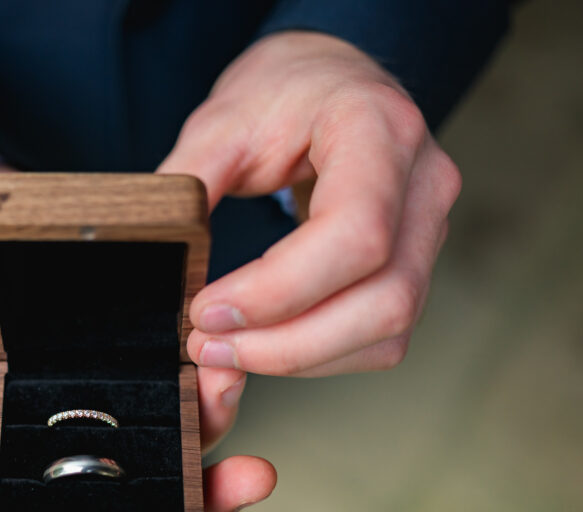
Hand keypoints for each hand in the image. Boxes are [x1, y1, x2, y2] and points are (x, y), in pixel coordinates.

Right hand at [0, 154, 275, 511]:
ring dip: (208, 433)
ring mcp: (92, 391)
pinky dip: (198, 376)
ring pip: (162, 440)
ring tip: (230, 396)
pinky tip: (221, 360)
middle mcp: (51, 437)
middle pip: (129, 500)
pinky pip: (168, 375)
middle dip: (195, 506)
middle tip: (249, 484)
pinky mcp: (119, 344)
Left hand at [159, 31, 461, 376]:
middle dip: (286, 344)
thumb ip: (188, 184)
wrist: (328, 83)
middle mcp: (423, 185)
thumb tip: (153, 250)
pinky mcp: (415, 266)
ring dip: (298, 358)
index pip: (355, 232)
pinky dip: (318, 357)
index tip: (207, 310)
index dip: (279, 290)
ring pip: (387, 329)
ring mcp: (429, 230)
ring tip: (224, 351)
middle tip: (207, 346)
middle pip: (383, 298)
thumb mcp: (220, 121)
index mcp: (379, 131)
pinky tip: (263, 346)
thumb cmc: (282, 94)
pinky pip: (382, 338)